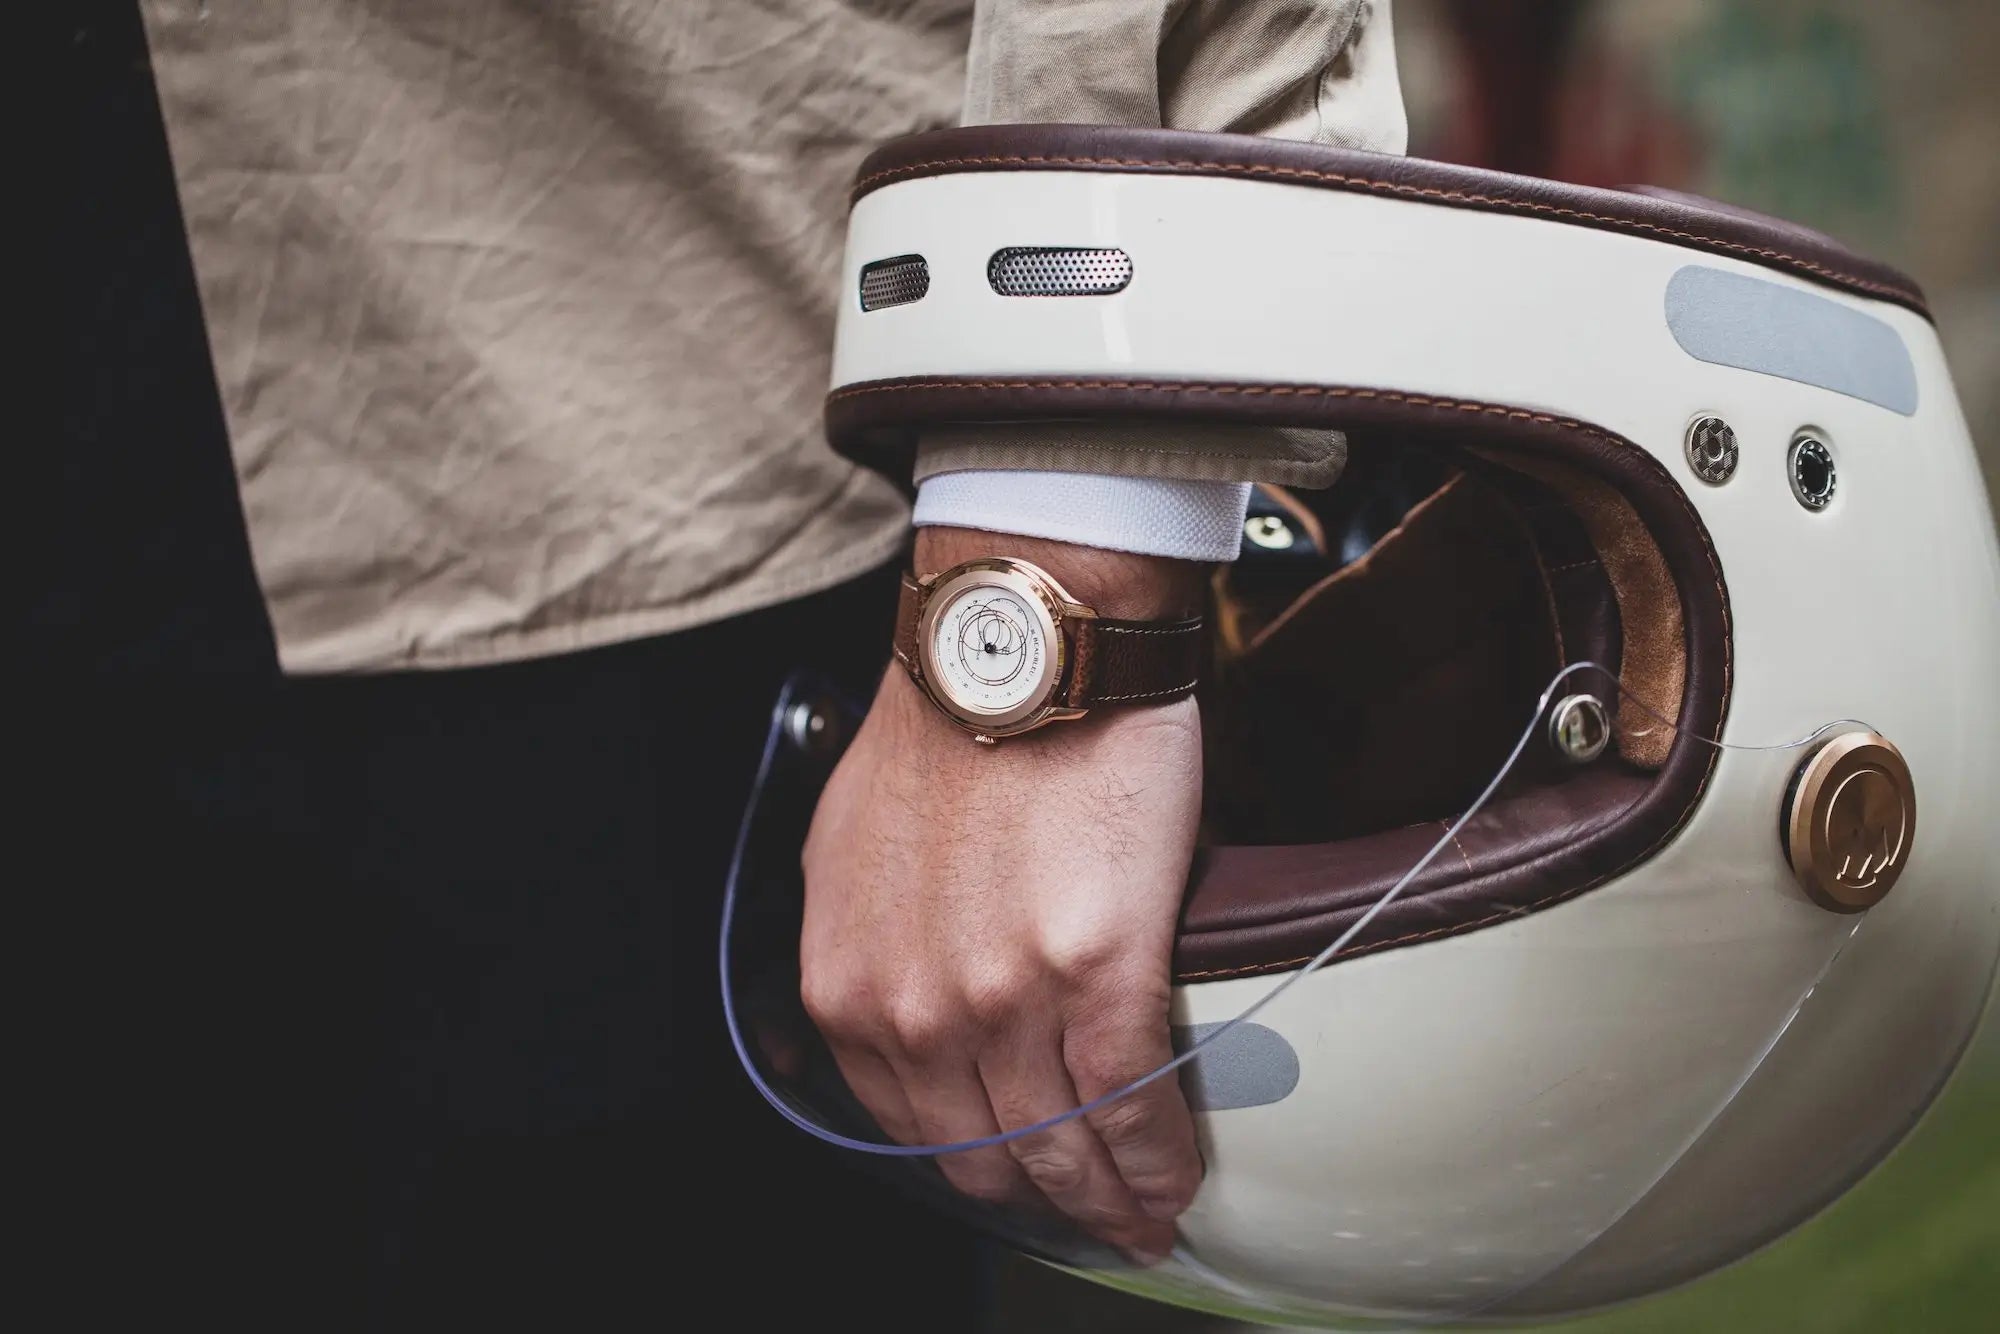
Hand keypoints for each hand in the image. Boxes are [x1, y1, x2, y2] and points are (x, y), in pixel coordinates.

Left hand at [800, 529, 1207, 1260]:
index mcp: (849, 988)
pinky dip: (1162, 1161)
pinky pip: (1134, 1108)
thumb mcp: (854, 851)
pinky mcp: (1097, 974)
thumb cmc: (949, 725)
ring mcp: (1003, 1003)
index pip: (917, 1134)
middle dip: (1049, 1207)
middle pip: (991, 1159)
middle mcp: (915, 1013)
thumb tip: (907, 1001)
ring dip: (1115, 1201)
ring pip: (1065, 1149)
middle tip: (1099, 1222)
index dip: (982, 1175)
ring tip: (1150, 1218)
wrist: (1021, 644)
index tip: (1024, 1189)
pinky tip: (1181, 1183)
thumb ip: (871, 947)